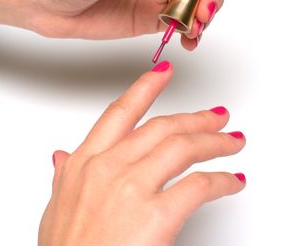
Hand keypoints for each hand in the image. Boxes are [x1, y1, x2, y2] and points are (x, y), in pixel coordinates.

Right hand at [38, 60, 245, 245]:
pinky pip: (198, 186)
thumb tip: (61, 156)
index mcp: (85, 162)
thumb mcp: (56, 208)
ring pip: (182, 147)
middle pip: (161, 127)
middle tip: (215, 116)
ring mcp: (132, 187)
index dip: (145, 89)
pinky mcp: (156, 215)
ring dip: (214, 141)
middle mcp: (109, 167)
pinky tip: (231, 181)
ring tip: (231, 140)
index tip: (163, 73)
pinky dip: (221, 181)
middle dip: (195, 119)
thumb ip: (63, 177)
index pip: (120, 113)